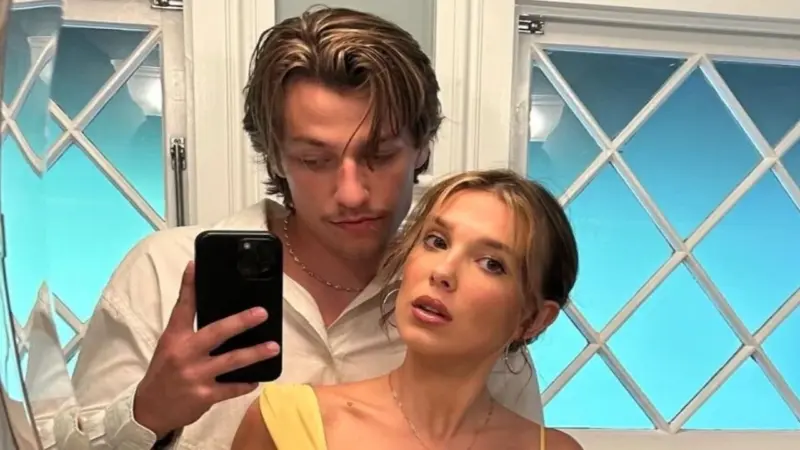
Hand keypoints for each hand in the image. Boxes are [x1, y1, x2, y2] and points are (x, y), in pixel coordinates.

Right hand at [133, 262, 280, 438]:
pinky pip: (231, 388)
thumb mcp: (169, 346)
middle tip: (262, 313)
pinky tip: (257, 378)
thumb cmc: (164, 372)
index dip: (189, 285)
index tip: (195, 265)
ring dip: (255, 353)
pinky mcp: (204, 396)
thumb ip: (188, 329)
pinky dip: (245, 383)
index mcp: (174, 338)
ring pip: (231, 361)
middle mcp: (185, 354)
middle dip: (241, 321)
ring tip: (273, 347)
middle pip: (216, 332)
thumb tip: (215, 308)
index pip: (183, 307)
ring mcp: (195, 376)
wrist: (149, 410)